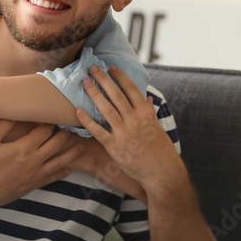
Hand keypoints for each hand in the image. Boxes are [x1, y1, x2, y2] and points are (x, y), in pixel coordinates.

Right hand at [0, 120, 82, 211]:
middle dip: (64, 134)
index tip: (55, 114)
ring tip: (81, 146)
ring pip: (59, 162)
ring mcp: (35, 175)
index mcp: (24, 148)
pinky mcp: (33, 185)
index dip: (50, 121)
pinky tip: (68, 169)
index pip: (44, 130)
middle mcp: (34, 161)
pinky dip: (62, 172)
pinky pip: (52, 178)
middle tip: (72, 126)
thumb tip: (14, 112)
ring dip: (71, 153)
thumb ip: (2, 126)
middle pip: (56, 144)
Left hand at [75, 66, 186, 198]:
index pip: (131, 90)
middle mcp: (135, 121)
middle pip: (116, 95)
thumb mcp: (158, 128)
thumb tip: (146, 97)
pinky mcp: (114, 147)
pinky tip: (78, 110)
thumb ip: (149, 111)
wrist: (162, 173)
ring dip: (94, 94)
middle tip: (92, 68)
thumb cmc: (160, 150)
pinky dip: (87, 120)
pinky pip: (98, 131)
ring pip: (106, 109)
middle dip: (103, 80)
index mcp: (146, 114)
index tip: (111, 68)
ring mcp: (124, 133)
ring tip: (84, 82)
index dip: (120, 77)